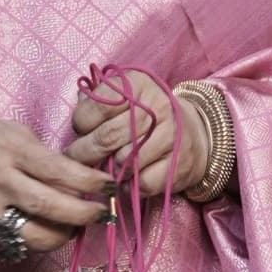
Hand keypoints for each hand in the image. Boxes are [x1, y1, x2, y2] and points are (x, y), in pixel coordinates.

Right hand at [0, 109, 106, 247]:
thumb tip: (78, 173)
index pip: (60, 170)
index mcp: (10, 147)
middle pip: (52, 206)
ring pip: (36, 235)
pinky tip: (49, 231)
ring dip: (64, 234)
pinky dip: (37, 240)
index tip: (110, 186)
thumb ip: (40, 153)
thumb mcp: (8, 130)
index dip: (90, 183)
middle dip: (85, 214)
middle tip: (103, 213)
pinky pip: (16, 242)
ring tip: (77, 226)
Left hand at [66, 72, 188, 199]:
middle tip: (77, 158)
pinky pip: (141, 183)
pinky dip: (128, 186)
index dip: (82, 123)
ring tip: (106, 167)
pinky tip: (126, 179)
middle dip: (84, 152)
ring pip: (122, 162)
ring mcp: (171, 136)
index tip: (81, 131)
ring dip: (108, 171)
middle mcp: (157, 106)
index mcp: (138, 84)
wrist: (194, 134)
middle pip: (107, 136)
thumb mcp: (126, 97)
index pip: (98, 105)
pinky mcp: (179, 164)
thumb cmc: (148, 115)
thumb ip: (98, 101)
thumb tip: (78, 114)